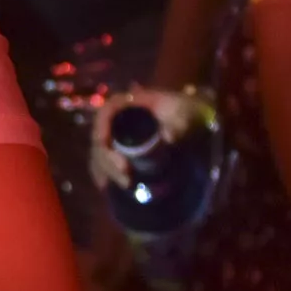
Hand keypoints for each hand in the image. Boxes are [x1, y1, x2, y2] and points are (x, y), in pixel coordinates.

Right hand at [88, 86, 210, 189]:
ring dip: (108, 169)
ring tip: (127, 184)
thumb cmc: (185, 114)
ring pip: (101, 152)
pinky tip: (106, 187)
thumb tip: (168, 138)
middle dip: (107, 156)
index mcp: (131, 103)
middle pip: (101, 136)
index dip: (100, 125)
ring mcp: (118, 135)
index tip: (104, 142)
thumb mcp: (185, 116)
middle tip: (125, 172)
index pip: (107, 110)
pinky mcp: (120, 150)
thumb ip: (179, 125)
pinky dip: (104, 173)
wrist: (190, 122)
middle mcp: (119, 119)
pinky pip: (104, 161)